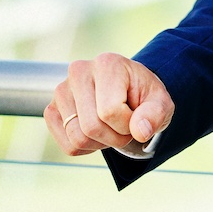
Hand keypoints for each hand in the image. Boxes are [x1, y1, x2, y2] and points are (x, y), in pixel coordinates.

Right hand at [44, 53, 174, 157]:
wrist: (129, 92)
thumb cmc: (144, 97)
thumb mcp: (160, 103)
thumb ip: (155, 114)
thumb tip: (140, 132)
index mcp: (107, 64)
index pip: (109, 111)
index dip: (127, 125)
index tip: (135, 116)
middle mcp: (79, 71)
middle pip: (91, 127)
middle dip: (115, 137)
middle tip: (124, 125)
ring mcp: (61, 90)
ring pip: (77, 138)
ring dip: (100, 143)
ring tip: (110, 126)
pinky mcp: (52, 108)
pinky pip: (67, 145)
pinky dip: (86, 147)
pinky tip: (96, 132)